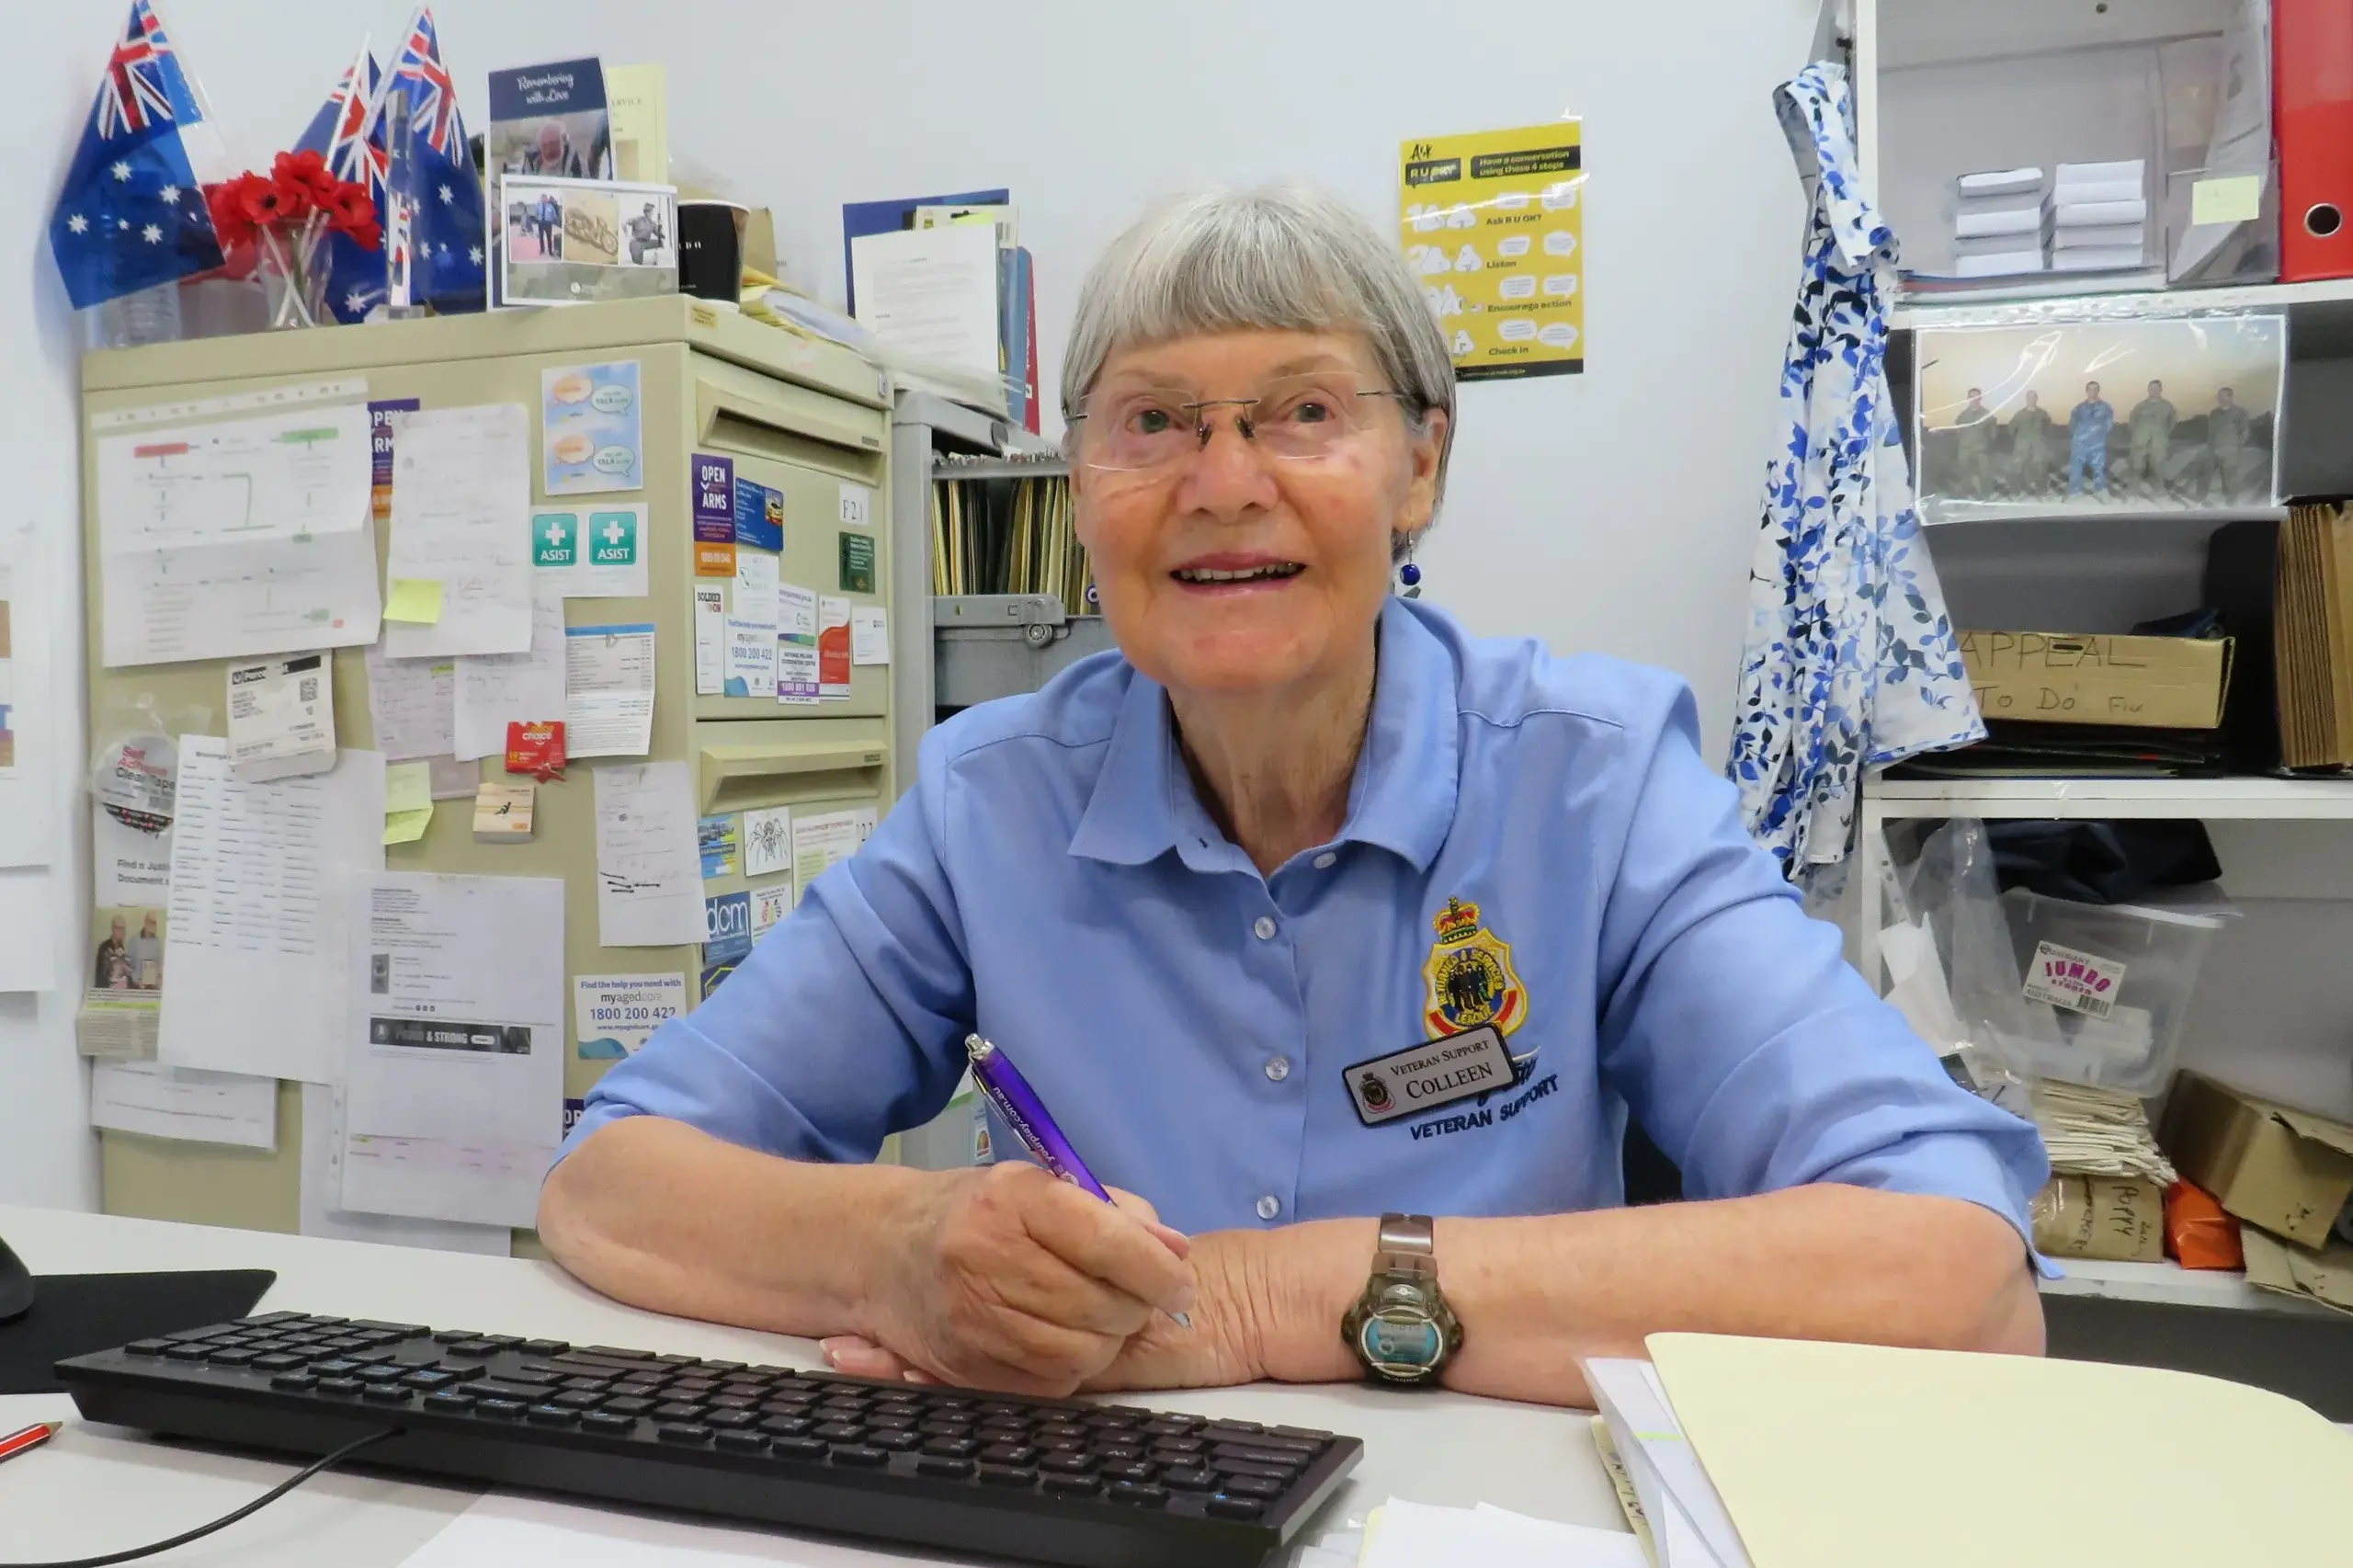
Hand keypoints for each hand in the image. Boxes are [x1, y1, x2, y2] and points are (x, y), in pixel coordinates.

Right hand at [830, 1163, 1196, 1396]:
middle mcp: (987, 1255)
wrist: (884, 1248)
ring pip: (1080, 1352)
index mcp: (1014, 1198)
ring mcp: (971, 1316)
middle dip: (1137, 1308)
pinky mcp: (965, 1365)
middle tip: (1139, 1299)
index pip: (1107, 1240)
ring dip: (1108, 1341)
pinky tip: (1068, 1339)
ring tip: (1103, 1317)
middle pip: (1099, 1304)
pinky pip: (1051, 1384)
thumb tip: (1177, 1252)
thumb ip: (1118, 1214)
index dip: (1158, 1272)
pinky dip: (1075, 1367)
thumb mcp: (1045, 1187)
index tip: (1183, 1287)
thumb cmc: (982, 1211)